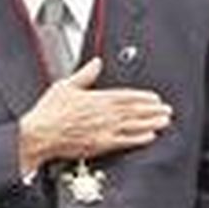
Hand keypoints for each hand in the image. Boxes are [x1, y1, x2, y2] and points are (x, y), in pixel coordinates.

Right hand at [18, 58, 173, 170]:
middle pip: (134, 110)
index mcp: (97, 98)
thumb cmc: (49, 112)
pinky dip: (139, 139)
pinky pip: (125, 141)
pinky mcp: (101, 144)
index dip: (143, 97)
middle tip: (167, 110)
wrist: (40, 134)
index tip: (155, 98)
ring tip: (164, 121)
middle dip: (153, 110)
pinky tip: (150, 137)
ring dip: (151, 122)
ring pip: (134, 125)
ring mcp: (104, 129)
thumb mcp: (65, 86)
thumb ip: (85, 74)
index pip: (126, 96)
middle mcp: (104, 113)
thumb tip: (96, 63)